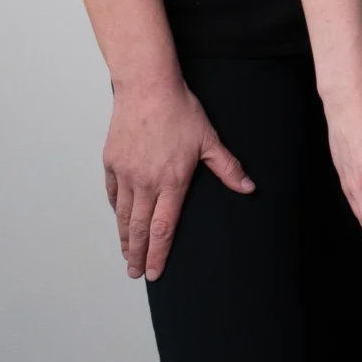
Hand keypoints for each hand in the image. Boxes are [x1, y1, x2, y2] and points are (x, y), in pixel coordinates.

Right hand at [103, 76, 251, 279]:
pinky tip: (119, 221)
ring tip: (127, 256)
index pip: (163, 228)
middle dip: (138, 254)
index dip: (159, 253)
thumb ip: (228, 168)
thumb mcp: (210, 139)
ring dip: (125, 238)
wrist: (148, 88)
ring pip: (123, 215)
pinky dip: (116, 211)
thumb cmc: (181, 111)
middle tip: (137, 273)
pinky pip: (113, 195)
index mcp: (172, 181)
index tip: (155, 272)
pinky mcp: (112, 163)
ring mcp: (126, 174)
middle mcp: (146, 182)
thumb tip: (249, 187)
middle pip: (139, 228)